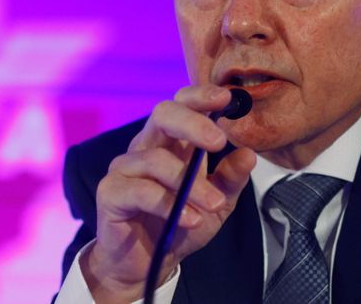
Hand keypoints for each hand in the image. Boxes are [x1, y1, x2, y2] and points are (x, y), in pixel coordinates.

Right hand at [80, 84, 256, 302]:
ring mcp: (126, 167)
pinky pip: (140, 190)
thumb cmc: (180, 226)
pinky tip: (190, 220)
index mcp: (173, 142)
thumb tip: (249, 154)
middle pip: (163, 114)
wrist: (146, 265)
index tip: (226, 98)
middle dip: (193, 123)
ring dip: (190, 184)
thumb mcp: (217, 204)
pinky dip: (168, 204)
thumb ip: (231, 180)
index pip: (182, 104)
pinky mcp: (111, 192)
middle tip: (220, 142)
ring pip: (156, 159)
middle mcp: (146, 146)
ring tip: (214, 205)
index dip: (201, 96)